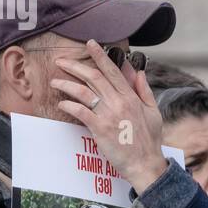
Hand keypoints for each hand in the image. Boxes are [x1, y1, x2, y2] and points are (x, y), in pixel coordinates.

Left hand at [51, 39, 168, 192]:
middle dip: (75, 66)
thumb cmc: (149, 140)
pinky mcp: (99, 128)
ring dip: (66, 84)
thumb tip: (138, 72)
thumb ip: (144, 90)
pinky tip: (61, 104)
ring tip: (55, 82)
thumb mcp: (153, 112)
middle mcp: (120, 102)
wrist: (145, 164)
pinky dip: (68, 105)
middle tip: (61, 60)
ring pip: (83, 92)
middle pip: (94, 77)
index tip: (91, 44)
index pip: (113, 71)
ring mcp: (109, 115)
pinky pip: (80, 111)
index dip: (100, 56)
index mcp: (132, 97)